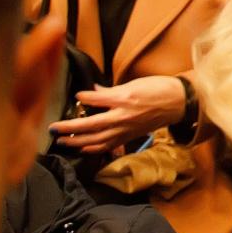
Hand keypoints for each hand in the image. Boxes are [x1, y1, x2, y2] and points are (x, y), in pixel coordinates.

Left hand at [51, 75, 186, 151]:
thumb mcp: (135, 83)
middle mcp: (122, 117)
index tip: (75, 96)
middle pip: (90, 125)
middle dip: (69, 128)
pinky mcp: (128, 137)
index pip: (96, 100)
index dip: (83, 98)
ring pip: (95, 140)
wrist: (178, 102)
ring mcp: (125, 129)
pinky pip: (107, 146)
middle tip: (53, 128)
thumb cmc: (159, 89)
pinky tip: (82, 148)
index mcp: (124, 99)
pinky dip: (92, 148)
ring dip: (76, 142)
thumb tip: (94, 92)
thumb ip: (112, 90)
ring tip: (62, 140)